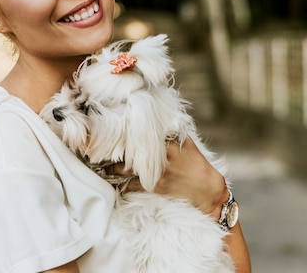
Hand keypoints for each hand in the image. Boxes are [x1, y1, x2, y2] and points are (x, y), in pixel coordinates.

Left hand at [107, 137, 226, 217]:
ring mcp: (157, 171)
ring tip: (101, 166)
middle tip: (99, 148)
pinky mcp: (155, 186)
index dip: (125, 133)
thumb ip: (170, 130)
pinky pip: (132, 185)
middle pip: (131, 150)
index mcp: (168, 141)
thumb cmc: (196, 162)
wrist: (206, 188)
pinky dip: (121, 185)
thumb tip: (156, 117)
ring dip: (113, 168)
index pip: (142, 134)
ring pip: (128, 167)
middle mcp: (162, 154)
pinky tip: (113, 183)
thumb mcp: (186, 142)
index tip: (111, 130)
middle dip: (114, 150)